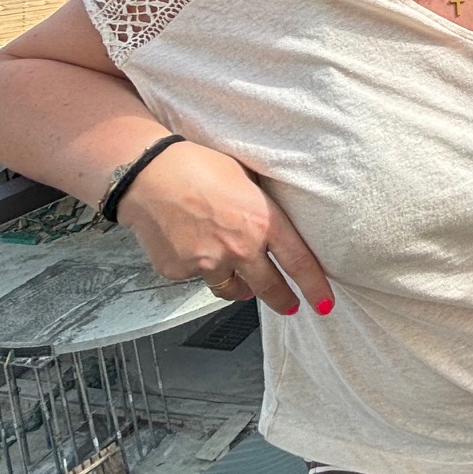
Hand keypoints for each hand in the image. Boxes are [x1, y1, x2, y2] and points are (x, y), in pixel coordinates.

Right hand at [116, 141, 331, 316]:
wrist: (148, 174)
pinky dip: (198, 267)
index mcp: (263, 222)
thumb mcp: (246, 180)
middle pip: (269, 287)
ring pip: (232, 289)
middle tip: (290, 306)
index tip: (324, 303)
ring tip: (239, 277)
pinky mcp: (180, 271)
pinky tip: (190, 244)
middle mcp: (240, 248)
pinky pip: (196, 276)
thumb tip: (274, 226)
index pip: (299, 263)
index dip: (314, 287)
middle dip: (283, 301)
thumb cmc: (198, 166)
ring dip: (238, 286)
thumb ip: (262, 210)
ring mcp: (209, 263)